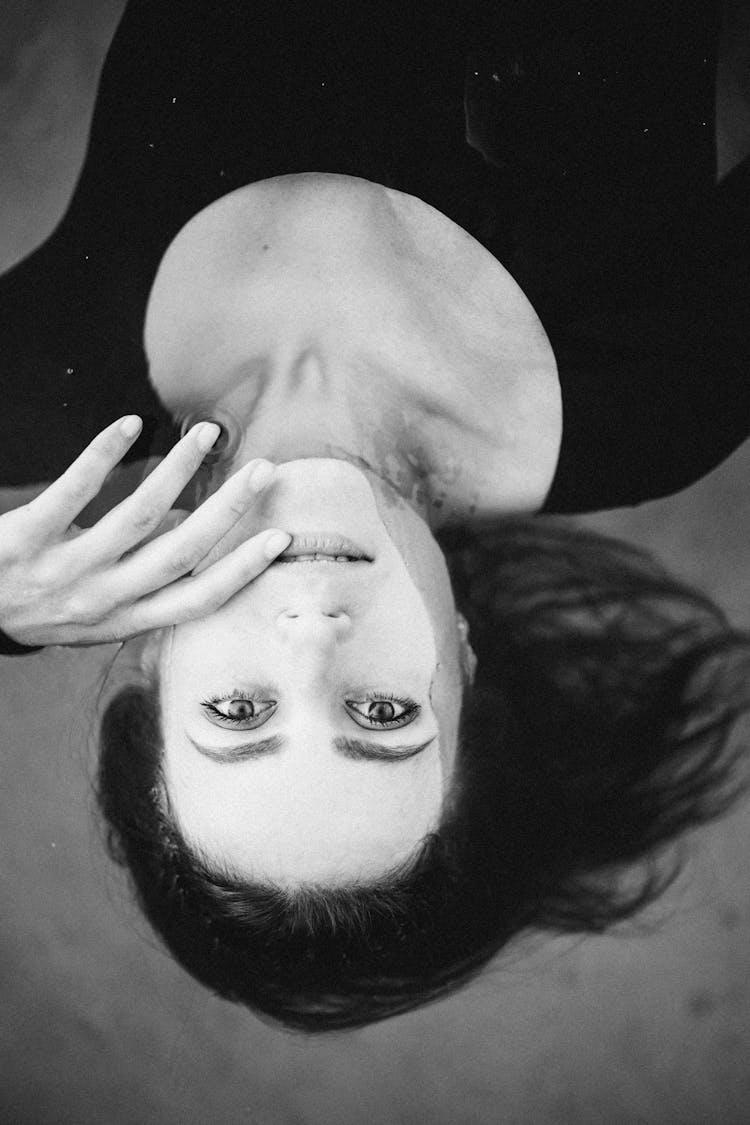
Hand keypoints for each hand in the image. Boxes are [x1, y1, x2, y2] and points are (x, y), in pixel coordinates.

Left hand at [0, 416, 289, 647]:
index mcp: (125, 621)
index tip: (280, 537)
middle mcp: (101, 601)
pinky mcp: (24, 541)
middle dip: (227, 510)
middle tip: (262, 470)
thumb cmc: (37, 608)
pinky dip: (104, 455)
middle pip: (178, 553)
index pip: (197, 599)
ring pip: (136, 517)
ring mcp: (63, 572)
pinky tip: (129, 425)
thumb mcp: (95, 616)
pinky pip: (72, 493)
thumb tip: (191, 530)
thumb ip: (143, 583)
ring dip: (177, 471)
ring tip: (205, 435)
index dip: (241, 571)